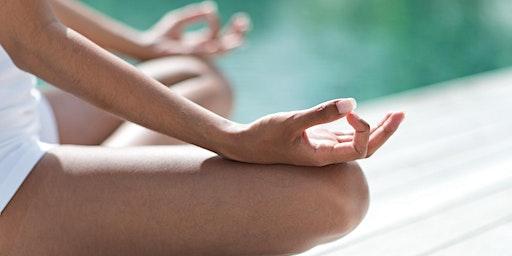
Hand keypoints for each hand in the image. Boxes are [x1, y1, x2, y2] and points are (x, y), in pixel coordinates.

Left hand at [138, 1, 249, 59]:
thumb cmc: (162, 35)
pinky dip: (212, 34)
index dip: (223, 24)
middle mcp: (205, 50)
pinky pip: (209, 47)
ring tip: (241, 29)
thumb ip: (195, 15)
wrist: (149, 47)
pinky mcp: (194, 55)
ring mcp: (201, 54)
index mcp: (203, 42)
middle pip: (228, 45)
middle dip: (238, 34)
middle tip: (244, 22)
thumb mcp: (179, 20)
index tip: (213, 10)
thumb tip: (211, 7)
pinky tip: (214, 26)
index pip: (221, 35)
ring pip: (223, 50)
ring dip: (233, 40)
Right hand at [222, 99, 404, 165]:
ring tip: (395, 114)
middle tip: (402, 114)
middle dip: (384, 131)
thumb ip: (320, 114)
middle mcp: (327, 155)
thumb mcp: (291, 122)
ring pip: (357, 142)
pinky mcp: (316, 139)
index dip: (364, 129)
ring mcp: (322, 147)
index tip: (349, 111)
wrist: (244, 145)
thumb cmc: (264, 136)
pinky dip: (357, 126)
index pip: (359, 149)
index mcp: (323, 157)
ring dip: (376, 128)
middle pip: (365, 148)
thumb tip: (352, 103)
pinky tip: (362, 116)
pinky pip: (344, 136)